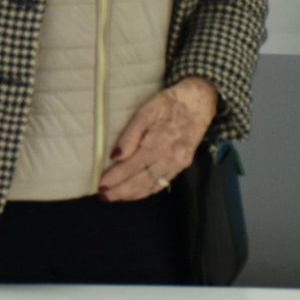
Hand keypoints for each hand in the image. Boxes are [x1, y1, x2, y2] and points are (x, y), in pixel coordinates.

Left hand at [98, 77, 217, 201]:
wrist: (199, 101)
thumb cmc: (168, 104)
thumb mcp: (146, 112)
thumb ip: (130, 135)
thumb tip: (115, 156)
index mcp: (157, 145)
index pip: (131, 167)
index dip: (115, 178)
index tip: (100, 185)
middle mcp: (169, 159)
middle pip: (141, 182)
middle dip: (121, 192)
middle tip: (103, 197)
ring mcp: (178, 164)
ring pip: (153, 186)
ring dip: (133, 195)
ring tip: (116, 197)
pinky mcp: (183, 165)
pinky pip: (164, 183)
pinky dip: (148, 190)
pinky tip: (137, 192)